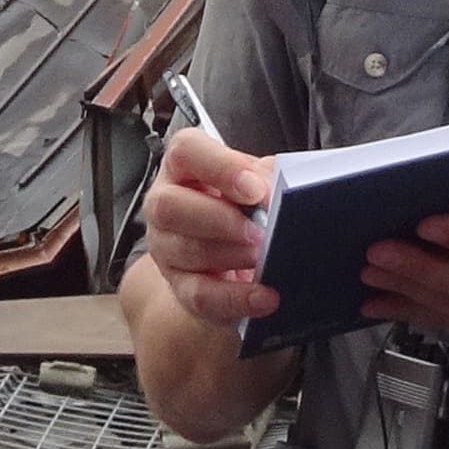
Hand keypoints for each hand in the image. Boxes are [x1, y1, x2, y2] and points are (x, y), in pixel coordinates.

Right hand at [138, 121, 279, 330]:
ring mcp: (167, 248)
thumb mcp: (255, 181)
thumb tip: (284, 186)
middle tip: (260, 229)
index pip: (186, 151)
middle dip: (220, 218)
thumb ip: (265, 176)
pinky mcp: (181, 287)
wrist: (228, 259)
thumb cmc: (241, 208)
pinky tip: (265, 296)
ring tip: (265, 256)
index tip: (255, 188)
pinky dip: (238, 297)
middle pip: (170, 206)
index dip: (221, 167)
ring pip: (187, 250)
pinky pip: (203, 295)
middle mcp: (165, 204)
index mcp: (183, 166)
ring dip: (233, 255)